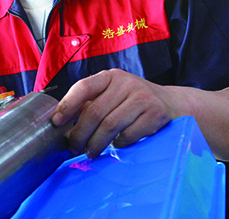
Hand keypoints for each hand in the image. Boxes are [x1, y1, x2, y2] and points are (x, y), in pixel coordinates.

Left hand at [52, 69, 176, 158]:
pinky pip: (128, 135)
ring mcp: (141, 98)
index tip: (56, 122)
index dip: (67, 105)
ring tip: (90, 152)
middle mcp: (125, 83)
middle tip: (74, 148)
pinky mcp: (154, 114)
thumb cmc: (133, 101)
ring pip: (110, 126)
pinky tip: (116, 146)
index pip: (83, 87)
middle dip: (80, 134)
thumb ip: (92, 103)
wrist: (171, 104)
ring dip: (96, 143)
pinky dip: (118, 144)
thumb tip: (63, 124)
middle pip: (95, 111)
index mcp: (110, 76)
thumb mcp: (113, 94)